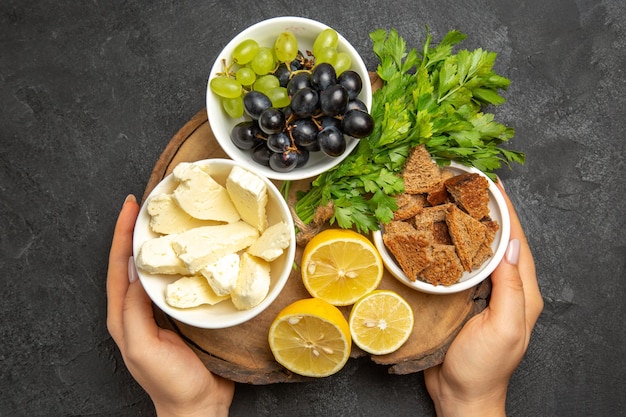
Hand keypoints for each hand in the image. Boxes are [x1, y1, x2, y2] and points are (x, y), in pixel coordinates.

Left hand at [107, 195, 233, 416]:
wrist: (198, 405)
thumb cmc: (171, 383)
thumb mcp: (144, 348)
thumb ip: (135, 313)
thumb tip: (139, 273)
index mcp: (123, 315)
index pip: (118, 266)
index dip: (122, 234)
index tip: (131, 207)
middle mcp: (139, 308)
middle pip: (135, 261)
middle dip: (139, 231)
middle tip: (152, 205)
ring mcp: (160, 310)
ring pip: (157, 268)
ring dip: (162, 243)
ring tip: (172, 220)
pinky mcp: (182, 313)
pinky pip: (179, 280)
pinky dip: (183, 262)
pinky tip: (195, 251)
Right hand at [424, 183, 543, 416]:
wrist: (461, 396)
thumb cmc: (484, 367)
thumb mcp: (503, 328)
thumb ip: (512, 287)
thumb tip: (512, 245)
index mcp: (523, 293)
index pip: (517, 243)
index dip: (507, 212)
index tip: (493, 185)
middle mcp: (505, 289)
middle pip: (498, 242)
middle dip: (487, 212)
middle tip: (469, 186)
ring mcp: (483, 294)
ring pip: (477, 252)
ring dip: (467, 226)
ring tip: (452, 202)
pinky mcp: (462, 300)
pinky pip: (459, 268)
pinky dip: (450, 248)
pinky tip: (437, 236)